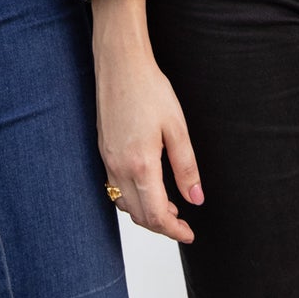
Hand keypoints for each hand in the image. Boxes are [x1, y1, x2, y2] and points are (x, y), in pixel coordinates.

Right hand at [90, 0, 202, 244]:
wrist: (120, 63)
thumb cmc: (150, 89)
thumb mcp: (176, 127)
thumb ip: (186, 167)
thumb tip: (196, 199)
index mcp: (140, 164)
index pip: (156, 214)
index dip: (174, 230)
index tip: (189, 234)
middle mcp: (118, 167)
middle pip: (138, 214)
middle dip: (161, 224)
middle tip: (183, 222)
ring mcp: (107, 160)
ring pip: (124, 203)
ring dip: (145, 212)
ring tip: (168, 205)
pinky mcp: (102, 150)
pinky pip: (114, 187)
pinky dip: (131, 197)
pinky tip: (147, 186)